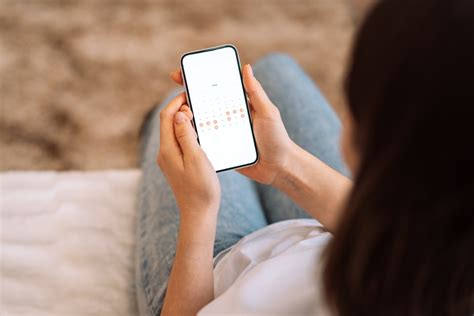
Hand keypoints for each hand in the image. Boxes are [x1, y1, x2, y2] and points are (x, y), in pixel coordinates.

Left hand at [157, 93, 220, 214]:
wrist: (199, 213)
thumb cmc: (201, 188)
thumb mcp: (197, 158)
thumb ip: (186, 135)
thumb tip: (179, 114)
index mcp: (168, 149)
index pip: (167, 117)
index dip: (176, 102)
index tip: (190, 93)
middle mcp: (165, 153)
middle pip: (168, 122)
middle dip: (180, 108)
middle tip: (197, 101)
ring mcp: (169, 159)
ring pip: (173, 132)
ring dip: (184, 120)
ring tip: (200, 113)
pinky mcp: (176, 165)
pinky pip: (179, 142)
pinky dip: (187, 132)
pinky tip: (200, 133)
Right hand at [170, 65, 294, 184]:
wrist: (278, 167)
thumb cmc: (277, 138)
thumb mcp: (267, 112)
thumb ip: (255, 92)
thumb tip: (246, 67)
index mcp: (238, 105)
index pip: (216, 88)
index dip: (200, 80)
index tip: (183, 72)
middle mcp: (228, 117)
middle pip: (204, 104)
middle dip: (188, 97)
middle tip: (176, 93)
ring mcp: (223, 133)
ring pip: (201, 123)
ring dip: (188, 118)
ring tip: (178, 113)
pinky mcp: (221, 149)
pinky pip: (205, 142)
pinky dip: (195, 138)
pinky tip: (183, 135)